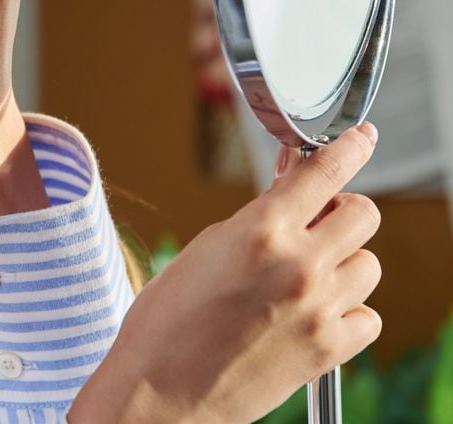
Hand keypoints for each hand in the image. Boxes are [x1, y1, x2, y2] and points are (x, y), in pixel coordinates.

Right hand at [69, 125, 381, 423]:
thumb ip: (259, 218)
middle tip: (312, 220)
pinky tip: (310, 310)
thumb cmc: (167, 319)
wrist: (163, 392)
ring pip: (369, 264)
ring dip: (343, 260)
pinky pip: (367, 315)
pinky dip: (346, 308)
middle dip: (339, 209)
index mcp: (262, 230)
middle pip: (362, 214)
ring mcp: (320, 311)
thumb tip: (292, 195)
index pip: (326, 171)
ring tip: (303, 273)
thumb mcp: (207, 246)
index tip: (361, 138)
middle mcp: (301, 266)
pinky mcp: (330, 351)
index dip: (350, 147)